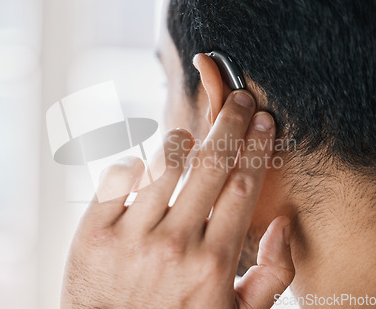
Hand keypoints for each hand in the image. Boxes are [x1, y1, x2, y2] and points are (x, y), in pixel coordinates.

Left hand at [61, 90, 293, 308]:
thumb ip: (271, 274)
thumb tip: (282, 223)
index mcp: (213, 262)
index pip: (243, 185)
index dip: (257, 146)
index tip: (264, 121)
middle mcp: (173, 244)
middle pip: (210, 164)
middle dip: (231, 123)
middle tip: (241, 100)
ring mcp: (130, 236)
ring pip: (164, 162)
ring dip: (184, 140)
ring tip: (193, 138)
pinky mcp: (93, 232)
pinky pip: (118, 175)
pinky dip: (134, 164)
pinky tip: (144, 171)